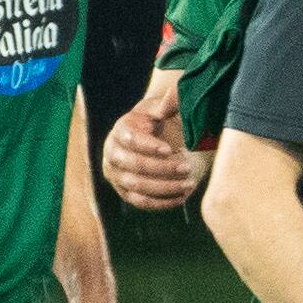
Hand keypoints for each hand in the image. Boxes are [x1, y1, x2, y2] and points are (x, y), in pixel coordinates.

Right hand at [102, 81, 200, 210]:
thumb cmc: (159, 120)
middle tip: (187, 167)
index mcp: (120, 131)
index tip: (171, 149)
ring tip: (190, 183)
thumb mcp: (162, 107)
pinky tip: (183, 196)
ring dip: (165, 187)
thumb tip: (170, 100)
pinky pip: (142, 202)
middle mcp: (112, 154)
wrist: (153, 136)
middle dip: (161, 168)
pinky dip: (163, 202)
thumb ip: (168, 102)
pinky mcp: (126, 193)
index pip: (129, 140)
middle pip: (132, 165)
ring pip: (137, 186)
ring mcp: (117, 176)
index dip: (148, 146)